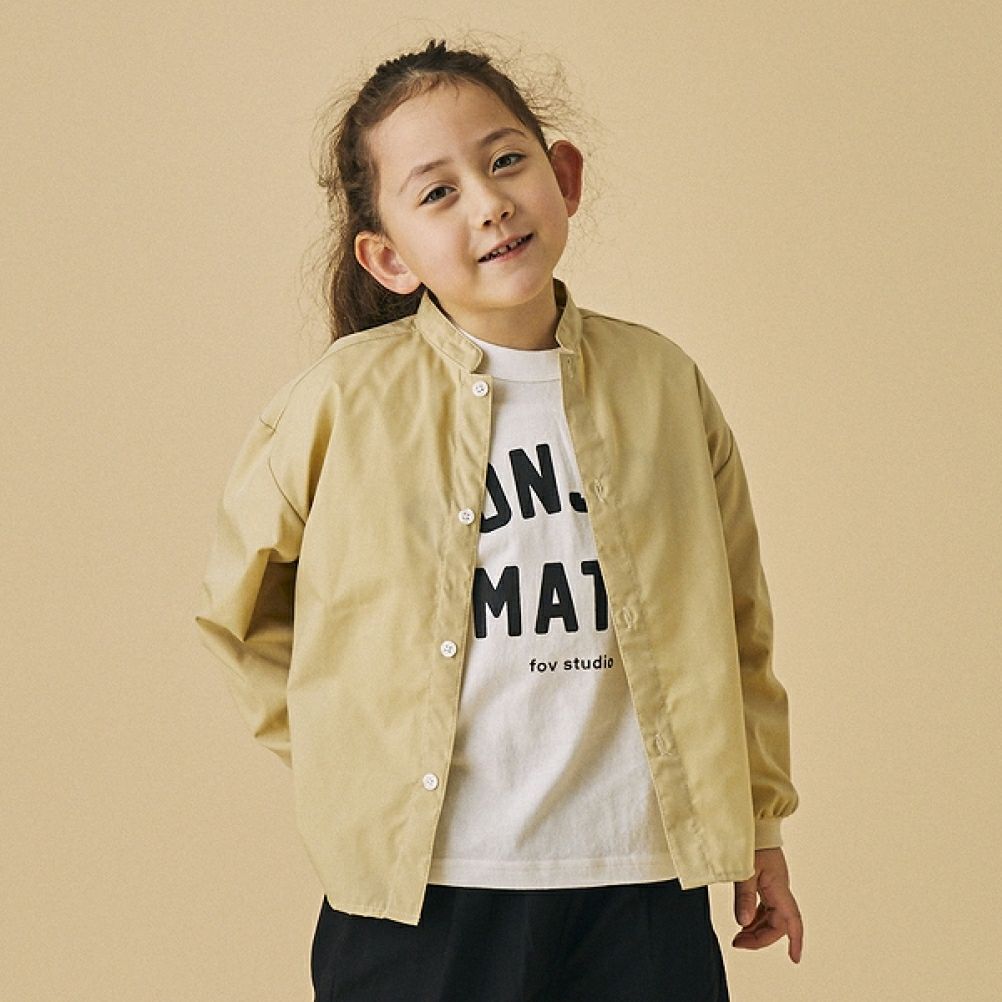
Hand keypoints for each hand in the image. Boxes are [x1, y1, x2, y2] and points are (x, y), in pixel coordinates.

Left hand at [731, 847, 803, 962]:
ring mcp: (773, 884)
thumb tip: (743, 922)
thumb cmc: (753, 840)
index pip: (792, 920)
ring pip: (770, 915)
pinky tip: (744, 919)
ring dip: (757, 928)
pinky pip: (765, 904)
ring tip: (738, 935)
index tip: (794, 959)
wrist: (754, 820)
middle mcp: (779, 888)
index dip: (795, 941)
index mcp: (779, 887)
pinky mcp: (766, 879)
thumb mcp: (746, 870)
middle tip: (738, 943)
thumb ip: (744, 897)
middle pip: (778, 922)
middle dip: (760, 937)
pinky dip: (755, 915)